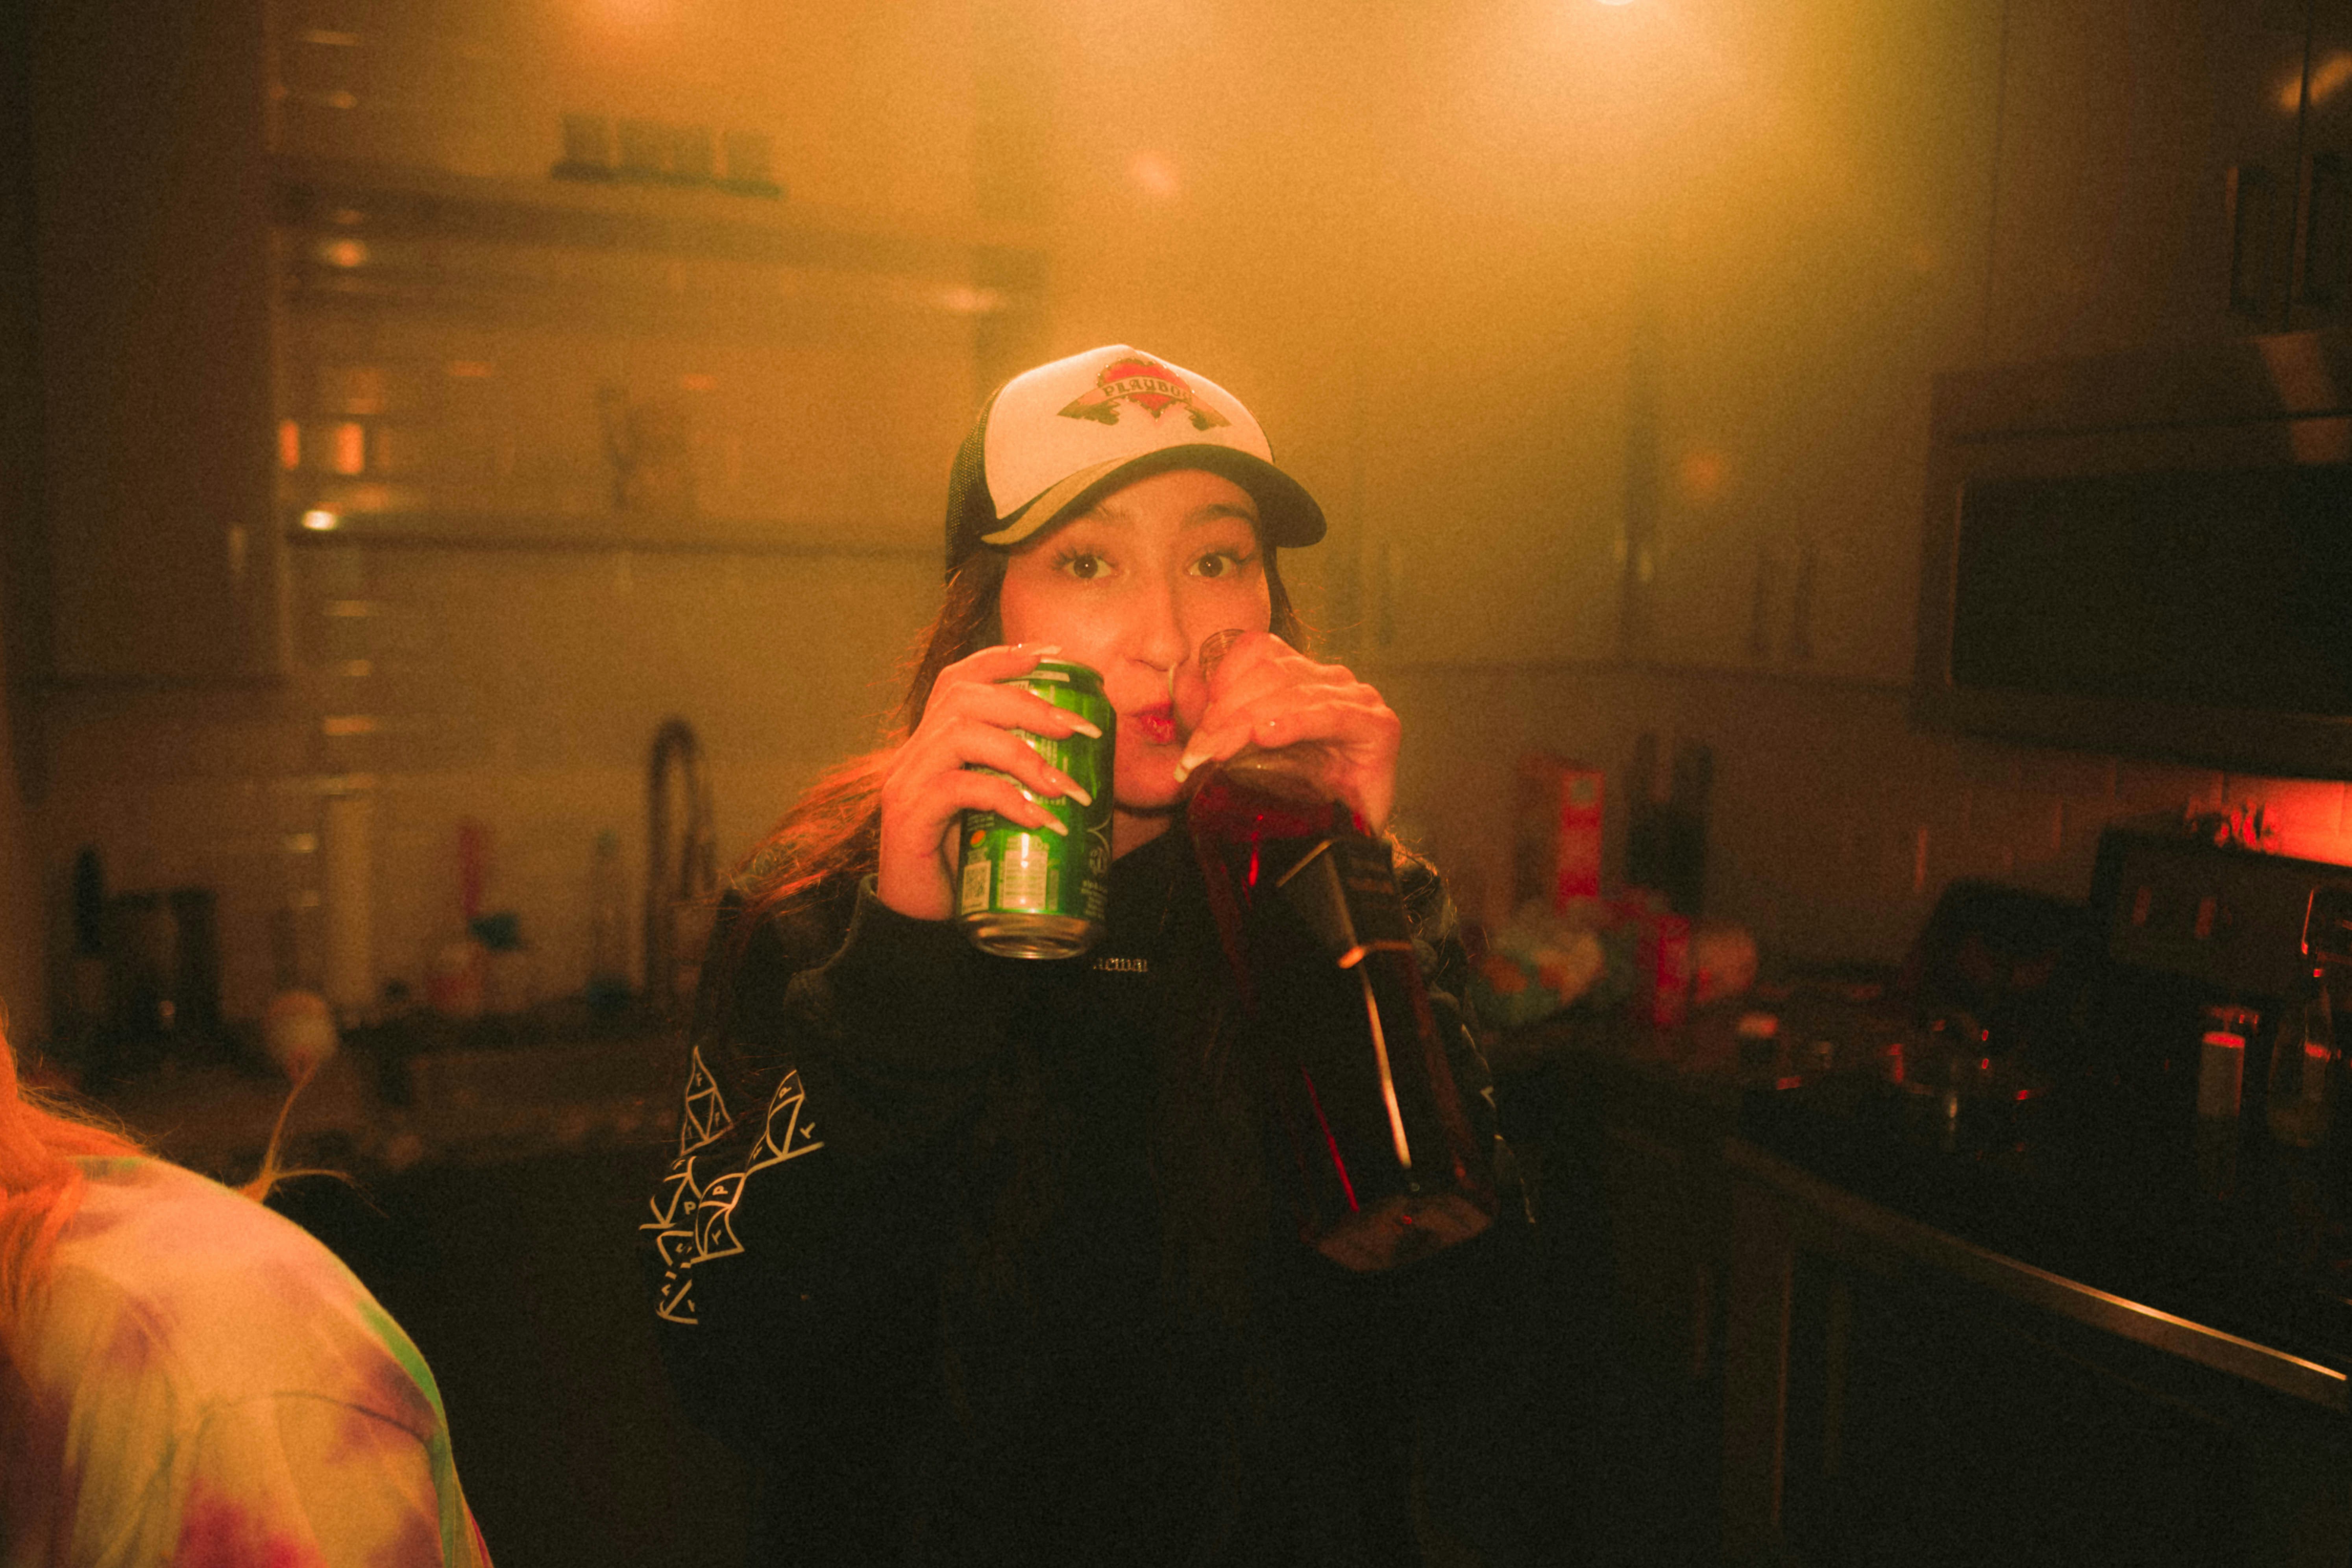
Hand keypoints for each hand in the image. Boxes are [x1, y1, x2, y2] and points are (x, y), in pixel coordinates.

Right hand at [876, 644, 1101, 920]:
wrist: (921, 926)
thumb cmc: (968, 867)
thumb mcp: (1005, 818)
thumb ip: (1036, 793)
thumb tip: (1108, 788)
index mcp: (936, 740)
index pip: (962, 677)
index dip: (1006, 657)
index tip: (1055, 655)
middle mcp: (915, 750)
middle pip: (966, 695)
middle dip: (1030, 704)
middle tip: (1081, 728)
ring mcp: (908, 779)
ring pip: (962, 734)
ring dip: (1023, 754)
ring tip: (1065, 786)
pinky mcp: (909, 814)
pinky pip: (959, 788)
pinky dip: (1006, 799)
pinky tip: (1040, 821)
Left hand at [1172, 633, 1400, 833]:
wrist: (1342, 842)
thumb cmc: (1293, 797)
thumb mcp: (1243, 750)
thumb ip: (1215, 717)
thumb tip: (1181, 683)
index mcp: (1299, 675)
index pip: (1256, 649)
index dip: (1221, 678)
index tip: (1197, 723)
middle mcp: (1329, 679)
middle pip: (1268, 671)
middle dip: (1225, 710)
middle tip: (1198, 751)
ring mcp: (1357, 698)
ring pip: (1290, 690)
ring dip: (1245, 720)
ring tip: (1218, 752)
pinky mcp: (1378, 726)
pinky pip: (1329, 714)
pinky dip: (1293, 722)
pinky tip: (1267, 736)